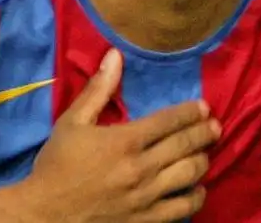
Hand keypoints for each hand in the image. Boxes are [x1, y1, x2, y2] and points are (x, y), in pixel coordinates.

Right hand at [10, 49, 219, 221]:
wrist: (45, 214)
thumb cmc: (57, 165)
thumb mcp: (72, 122)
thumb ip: (98, 90)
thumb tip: (115, 55)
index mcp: (125, 140)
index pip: (170, 120)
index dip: (191, 112)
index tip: (203, 107)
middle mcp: (141, 167)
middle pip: (186, 145)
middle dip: (205, 132)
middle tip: (215, 126)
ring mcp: (146, 196)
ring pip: (190, 175)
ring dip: (203, 160)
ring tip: (207, 153)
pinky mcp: (146, 220)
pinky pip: (182, 208)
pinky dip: (196, 196)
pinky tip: (198, 189)